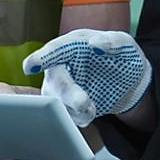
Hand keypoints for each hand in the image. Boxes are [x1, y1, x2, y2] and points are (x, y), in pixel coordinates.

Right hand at [21, 29, 151, 127]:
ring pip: (56, 103)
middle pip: (55, 81)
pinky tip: (91, 111)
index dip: (42, 58)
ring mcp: (61, 89)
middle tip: (84, 102)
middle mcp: (62, 67)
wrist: (129, 82)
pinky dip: (79, 118)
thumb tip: (95, 44)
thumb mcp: (124, 44)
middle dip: (66, 93)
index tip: (30, 66)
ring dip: (74, 110)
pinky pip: (66, 117)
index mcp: (72, 46)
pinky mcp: (66, 107)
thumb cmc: (123, 56)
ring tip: (92, 108)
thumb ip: (113, 41)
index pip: (55, 50)